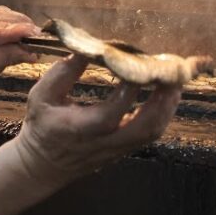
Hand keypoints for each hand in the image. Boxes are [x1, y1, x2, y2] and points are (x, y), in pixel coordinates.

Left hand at [0, 6, 39, 81]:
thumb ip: (13, 55)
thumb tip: (34, 54)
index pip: (12, 29)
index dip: (30, 36)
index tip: (43, 44)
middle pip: (20, 22)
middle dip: (31, 36)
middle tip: (36, 51)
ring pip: (21, 18)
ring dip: (28, 32)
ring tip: (26, 47)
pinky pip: (18, 17)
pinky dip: (23, 28)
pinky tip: (18, 38)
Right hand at [13, 55, 181, 186]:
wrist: (43, 164)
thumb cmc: (41, 125)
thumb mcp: (40, 96)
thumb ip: (62, 73)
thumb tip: (89, 49)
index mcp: (81, 129)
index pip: (112, 112)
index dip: (128, 88)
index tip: (136, 61)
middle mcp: (104, 142)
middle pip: (144, 127)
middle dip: (163, 99)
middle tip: (172, 72)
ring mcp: (118, 148)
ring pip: (152, 132)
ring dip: (168, 105)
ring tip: (175, 80)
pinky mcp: (125, 149)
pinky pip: (150, 133)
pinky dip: (163, 112)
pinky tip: (166, 93)